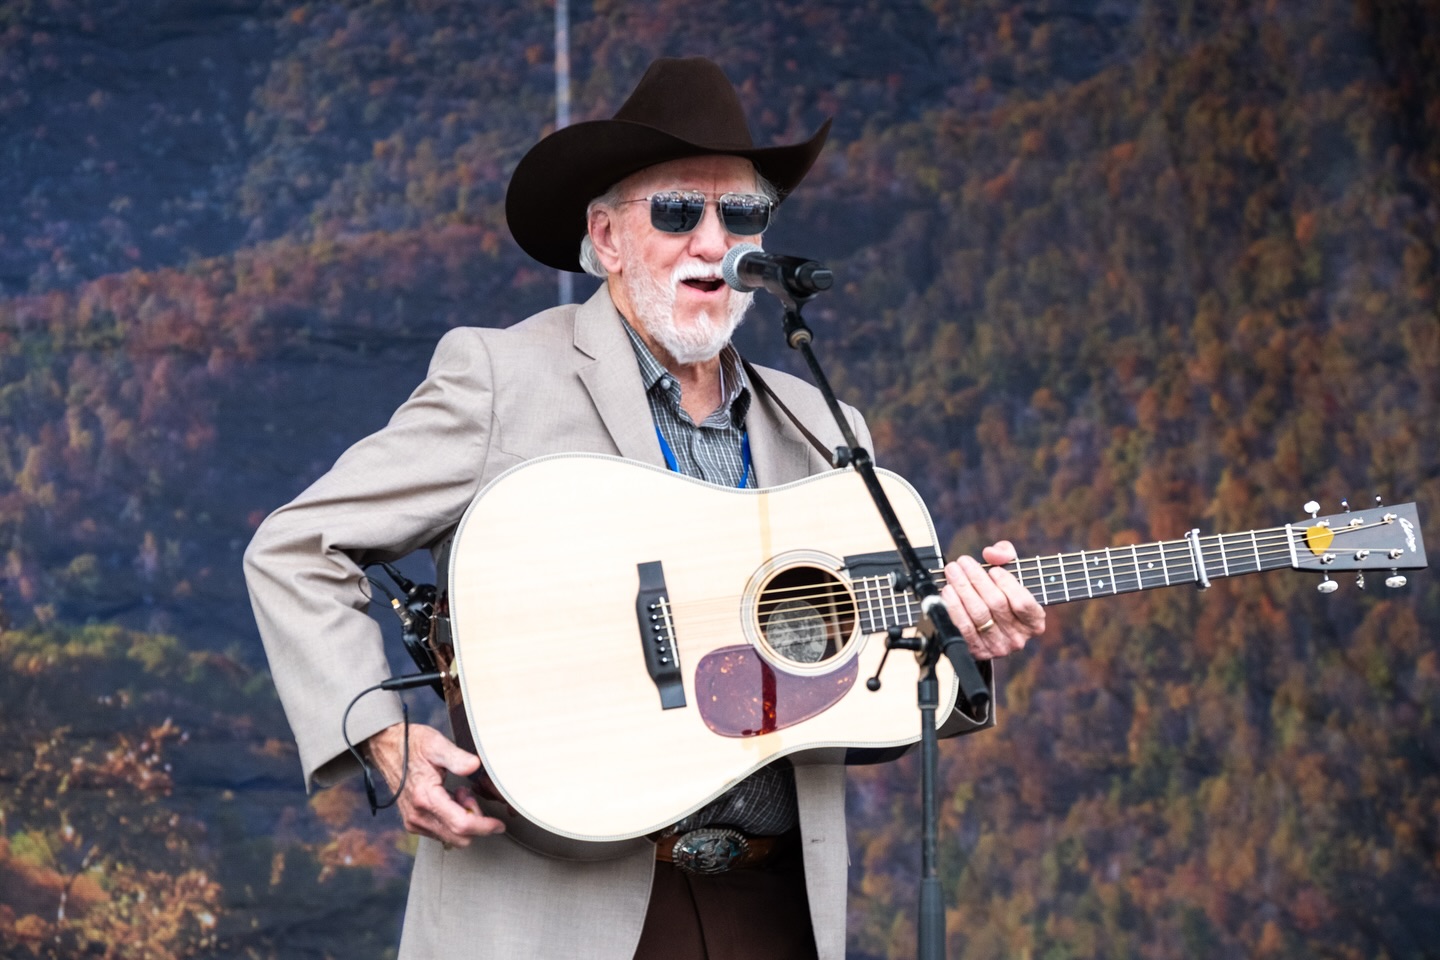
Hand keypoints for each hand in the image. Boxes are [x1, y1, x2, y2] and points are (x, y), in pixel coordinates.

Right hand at [366, 722, 506, 846]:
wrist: (386, 748)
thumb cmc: (411, 744)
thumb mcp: (436, 744)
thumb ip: (457, 757)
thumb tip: (475, 766)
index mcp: (425, 797)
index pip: (461, 824)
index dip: (484, 826)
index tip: (498, 824)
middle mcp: (418, 815)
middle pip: (459, 837)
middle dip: (474, 821)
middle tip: (469, 794)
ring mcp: (414, 821)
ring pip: (451, 837)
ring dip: (463, 819)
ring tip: (457, 793)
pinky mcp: (412, 822)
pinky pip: (441, 832)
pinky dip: (452, 820)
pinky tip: (449, 799)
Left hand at [939, 540, 1044, 658]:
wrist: (988, 624)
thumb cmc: (1001, 592)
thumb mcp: (1010, 571)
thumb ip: (1006, 556)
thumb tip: (991, 553)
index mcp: (1034, 622)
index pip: (1022, 602)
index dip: (1007, 584)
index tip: (993, 570)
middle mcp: (1018, 638)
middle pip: (996, 604)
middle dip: (977, 579)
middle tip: (962, 562)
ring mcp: (998, 648)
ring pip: (978, 614)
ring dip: (962, 589)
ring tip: (952, 572)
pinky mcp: (977, 651)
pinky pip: (963, 628)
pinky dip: (954, 608)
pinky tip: (947, 592)